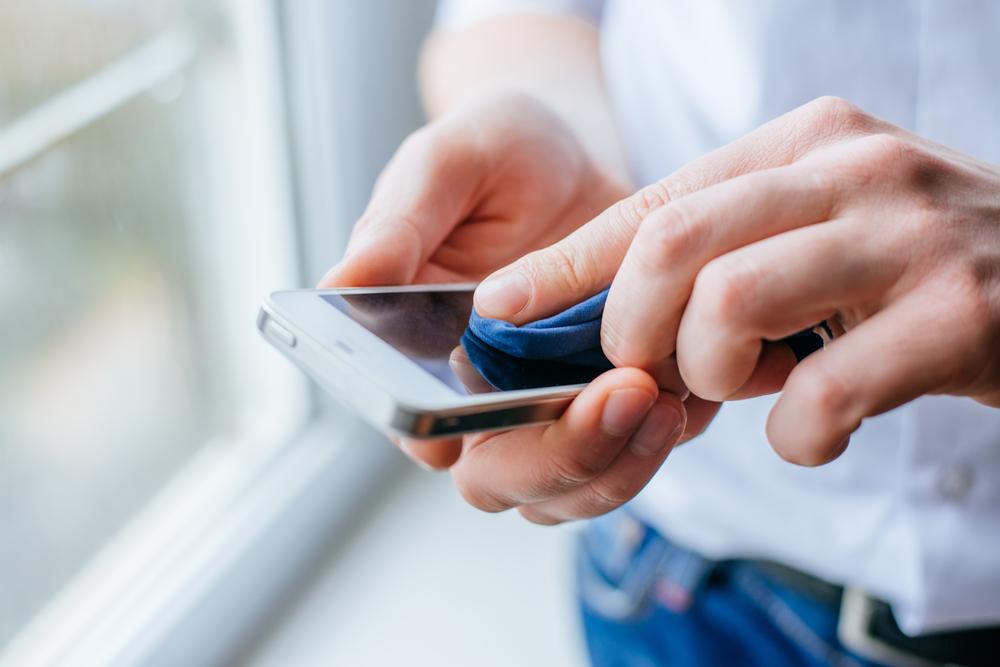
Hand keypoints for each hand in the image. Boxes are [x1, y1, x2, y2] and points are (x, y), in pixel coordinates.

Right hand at [322, 93, 684, 487]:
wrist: (573, 150)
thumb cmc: (495, 152)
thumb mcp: (444, 164)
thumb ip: (397, 223)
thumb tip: (341, 285)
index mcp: (417, 353)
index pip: (422, 430)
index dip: (463, 437)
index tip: (510, 404)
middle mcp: (479, 395)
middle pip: (504, 478)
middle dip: (562, 456)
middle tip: (622, 394)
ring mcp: (548, 404)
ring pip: (571, 487)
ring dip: (619, 461)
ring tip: (663, 397)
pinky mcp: (611, 399)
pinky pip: (633, 454)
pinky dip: (659, 441)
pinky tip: (684, 393)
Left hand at [473, 96, 999, 465]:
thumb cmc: (914, 267)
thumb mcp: (812, 230)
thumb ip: (723, 252)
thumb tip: (604, 316)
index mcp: (803, 144)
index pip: (653, 201)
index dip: (567, 264)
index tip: (502, 308)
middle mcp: (851, 170)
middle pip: (672, 244)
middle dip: (633, 331)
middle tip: (653, 373)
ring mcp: (907, 236)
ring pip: (729, 304)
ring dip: (713, 376)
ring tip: (754, 388)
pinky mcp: (959, 316)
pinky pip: (822, 392)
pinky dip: (796, 433)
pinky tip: (816, 427)